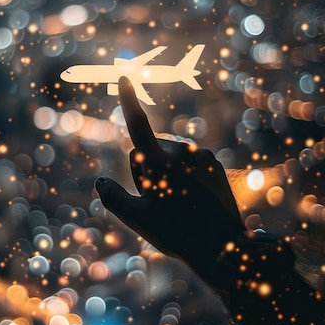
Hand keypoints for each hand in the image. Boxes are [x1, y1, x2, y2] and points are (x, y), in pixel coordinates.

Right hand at [95, 77, 243, 281]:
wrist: (223, 247)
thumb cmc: (175, 233)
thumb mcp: (136, 219)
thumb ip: (112, 197)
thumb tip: (100, 182)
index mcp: (159, 161)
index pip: (138, 125)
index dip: (128, 101)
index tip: (125, 77)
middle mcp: (181, 151)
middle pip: (149, 150)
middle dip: (146, 166)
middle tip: (156, 199)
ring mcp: (200, 156)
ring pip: (170, 156)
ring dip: (166, 172)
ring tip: (177, 203)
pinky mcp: (214, 164)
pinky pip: (189, 162)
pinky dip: (184, 175)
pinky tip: (191, 199)